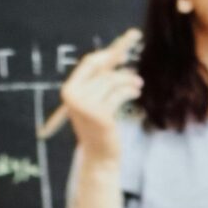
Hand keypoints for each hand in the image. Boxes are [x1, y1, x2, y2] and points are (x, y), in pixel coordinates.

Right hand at [59, 28, 142, 166]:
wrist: (99, 156)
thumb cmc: (98, 127)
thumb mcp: (94, 100)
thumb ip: (99, 79)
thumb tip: (118, 52)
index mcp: (69, 90)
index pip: (89, 63)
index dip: (107, 55)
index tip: (123, 51)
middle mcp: (74, 96)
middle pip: (103, 71)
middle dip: (121, 69)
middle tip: (134, 70)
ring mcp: (86, 105)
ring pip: (112, 81)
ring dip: (128, 80)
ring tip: (138, 84)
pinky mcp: (100, 114)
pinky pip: (119, 93)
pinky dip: (130, 91)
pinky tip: (136, 92)